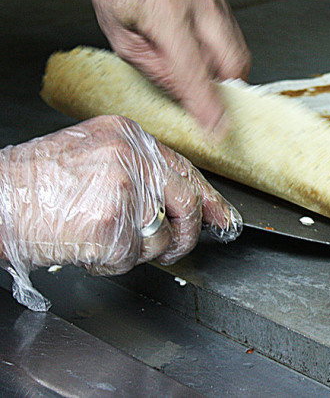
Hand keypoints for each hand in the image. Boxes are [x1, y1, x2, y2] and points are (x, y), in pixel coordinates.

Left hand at [0, 0, 251, 132]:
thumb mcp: (123, 43)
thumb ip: (159, 72)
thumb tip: (191, 99)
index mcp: (165, 10)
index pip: (194, 69)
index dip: (207, 103)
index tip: (217, 130)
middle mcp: (198, 1)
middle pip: (231, 60)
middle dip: (225, 90)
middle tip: (206, 104)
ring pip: (238, 52)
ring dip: (224, 75)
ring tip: (197, 77)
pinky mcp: (222, 0)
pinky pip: (234, 40)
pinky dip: (223, 58)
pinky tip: (201, 59)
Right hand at [0, 115, 241, 310]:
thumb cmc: (35, 184)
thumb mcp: (92, 154)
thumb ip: (136, 170)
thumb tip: (175, 199)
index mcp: (129, 135)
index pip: (185, 169)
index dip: (209, 198)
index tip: (223, 217)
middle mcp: (132, 156)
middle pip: (187, 202)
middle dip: (186, 235)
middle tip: (176, 248)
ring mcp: (124, 189)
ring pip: (162, 236)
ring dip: (138, 251)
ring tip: (103, 239)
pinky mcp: (112, 224)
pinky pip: (132, 257)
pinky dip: (112, 263)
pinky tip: (88, 248)